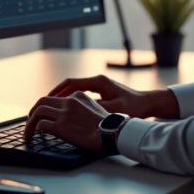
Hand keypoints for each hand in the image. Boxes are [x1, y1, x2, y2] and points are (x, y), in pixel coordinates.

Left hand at [24, 92, 108, 150]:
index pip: (55, 98)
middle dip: (33, 111)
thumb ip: (83, 107)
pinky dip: (35, 130)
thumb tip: (75, 115)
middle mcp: (69, 102)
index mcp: (78, 96)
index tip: (43, 113)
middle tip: (30, 120)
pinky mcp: (61, 126)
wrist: (112, 133)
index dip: (46, 106)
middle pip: (42, 101)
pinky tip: (35, 136)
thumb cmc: (107, 125)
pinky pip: (41, 125)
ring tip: (28, 132)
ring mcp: (64, 114)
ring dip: (30, 122)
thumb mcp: (96, 108)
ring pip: (38, 111)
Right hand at [48, 74, 178, 119]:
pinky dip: (73, 101)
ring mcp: (100, 87)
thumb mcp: (114, 109)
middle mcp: (98, 82)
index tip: (46, 98)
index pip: (71, 82)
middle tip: (44, 104)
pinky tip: (69, 112)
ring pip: (76, 90)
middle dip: (57, 94)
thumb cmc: (134, 106)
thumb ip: (97, 108)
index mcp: (98, 82)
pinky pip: (82, 95)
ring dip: (64, 98)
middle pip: (71, 85)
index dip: (57, 90)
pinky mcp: (103, 93)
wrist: (148, 104)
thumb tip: (79, 111)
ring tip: (52, 108)